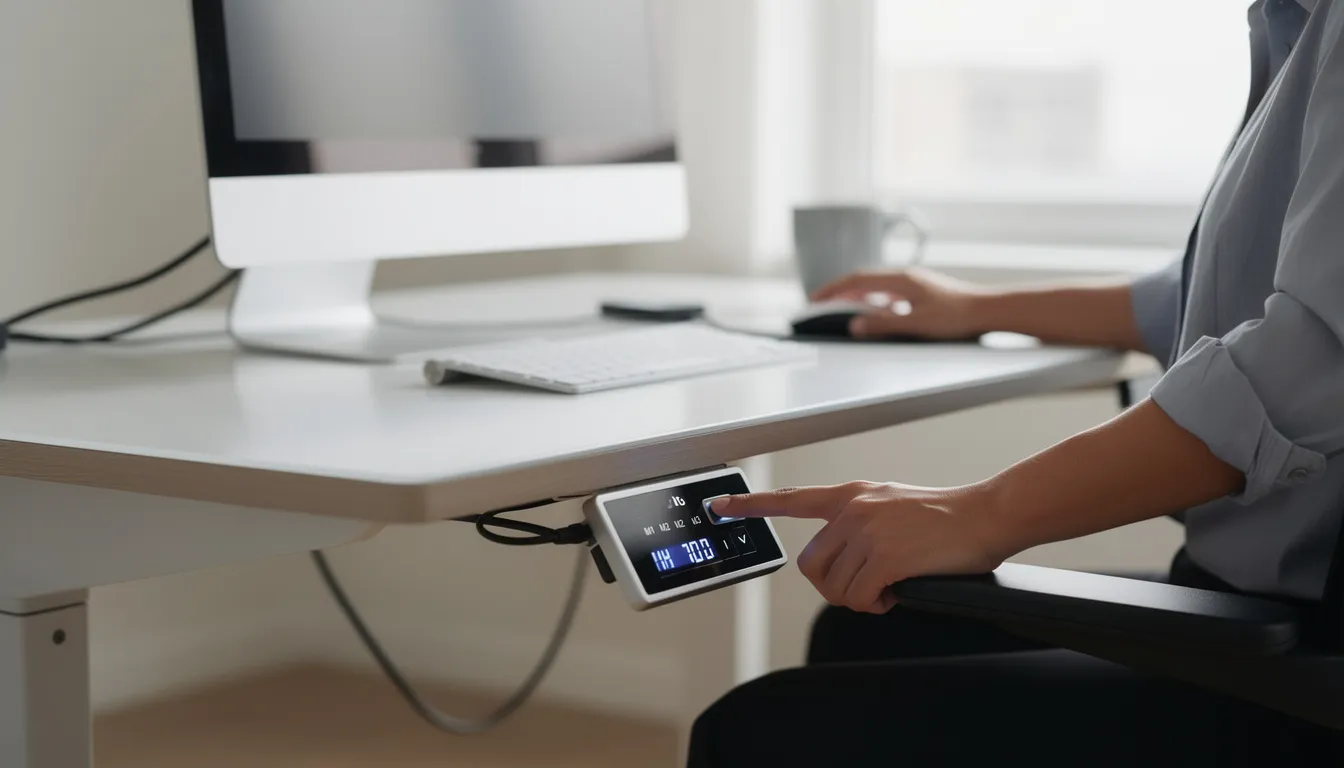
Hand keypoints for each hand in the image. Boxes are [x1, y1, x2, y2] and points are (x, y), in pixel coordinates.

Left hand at [712, 482, 1006, 613]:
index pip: (791, 499)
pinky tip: (896, 594)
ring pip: (836, 588)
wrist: (984, 515)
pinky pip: (861, 598)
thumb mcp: (891, 505)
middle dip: (833, 588)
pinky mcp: (884, 557)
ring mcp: (866, 532)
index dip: (752, 506)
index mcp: (851, 496)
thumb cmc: (945, 517)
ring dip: (860, 599)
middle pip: (811, 567)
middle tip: (864, 590)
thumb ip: (860, 524)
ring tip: (888, 588)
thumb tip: (846, 562)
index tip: (722, 507)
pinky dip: (877, 605)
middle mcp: (852, 510)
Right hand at [810, 268, 992, 339]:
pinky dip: (875, 301)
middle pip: (864, 280)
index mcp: (900, 279)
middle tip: (822, 303)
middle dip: (841, 291)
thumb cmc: (958, 316)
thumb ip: (883, 324)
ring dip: (857, 296)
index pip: (857, 280)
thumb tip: (855, 325)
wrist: (989, 311)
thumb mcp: (916, 324)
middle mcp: (906, 277)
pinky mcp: (923, 292)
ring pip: (877, 286)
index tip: (815, 299)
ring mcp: (915, 283)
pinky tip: (878, 314)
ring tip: (843, 309)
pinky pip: (890, 293)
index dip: (833, 289)